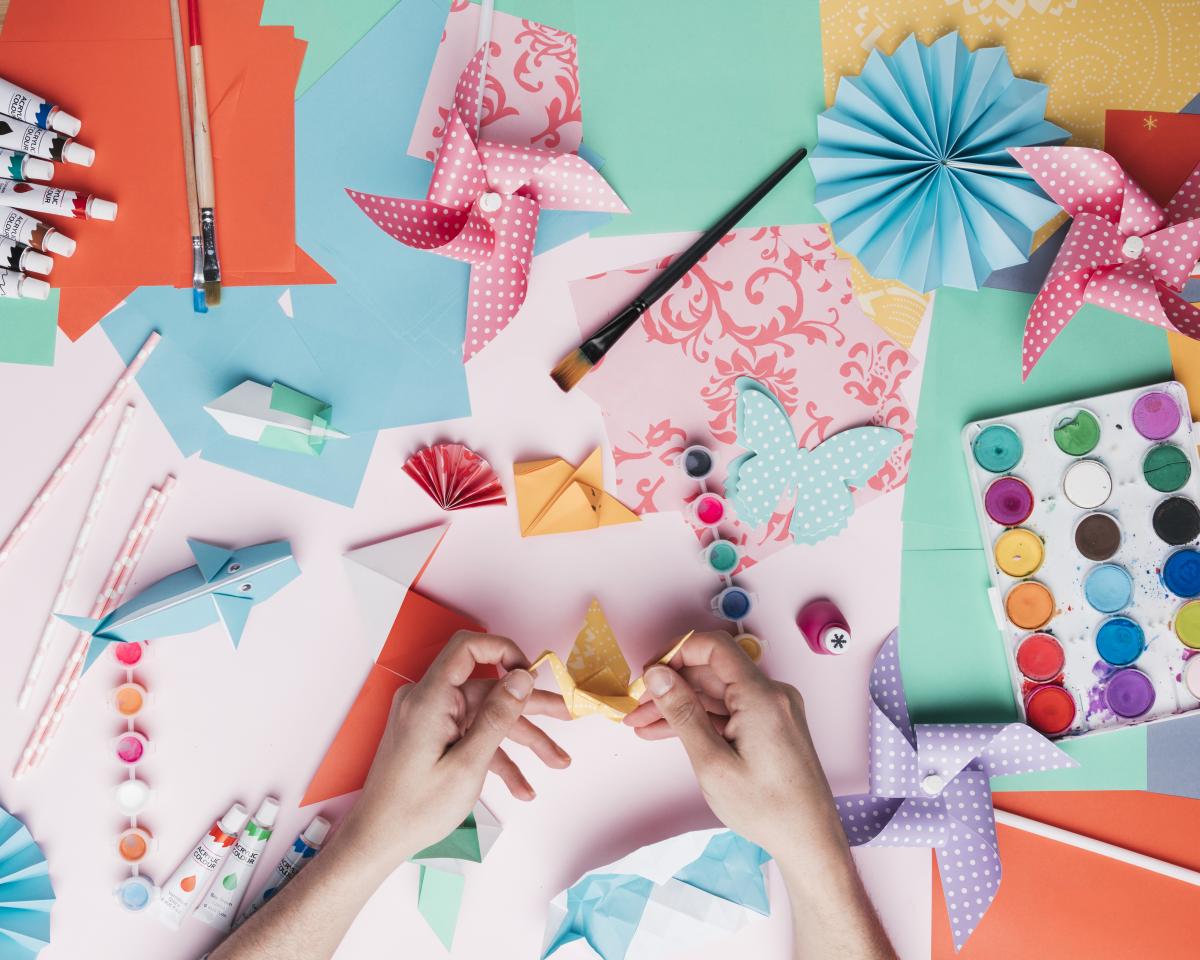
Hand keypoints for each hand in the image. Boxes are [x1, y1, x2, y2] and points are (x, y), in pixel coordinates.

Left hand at [339, 631, 570, 871]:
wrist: (378, 839)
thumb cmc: (415, 808)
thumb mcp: (468, 764)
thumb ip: (497, 716)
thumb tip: (521, 677)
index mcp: (431, 698)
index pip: (469, 647)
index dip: (504, 651)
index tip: (532, 672)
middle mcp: (429, 700)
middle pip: (489, 689)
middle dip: (530, 706)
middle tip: (566, 713)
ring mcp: (431, 719)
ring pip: (486, 716)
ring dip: (522, 739)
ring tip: (557, 760)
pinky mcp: (433, 736)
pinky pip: (471, 735)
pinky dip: (496, 756)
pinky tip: (522, 785)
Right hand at [623, 631, 846, 869]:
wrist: (809, 840)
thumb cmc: (765, 808)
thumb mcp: (712, 762)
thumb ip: (682, 712)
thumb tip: (657, 674)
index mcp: (761, 695)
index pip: (713, 647)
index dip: (676, 653)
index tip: (648, 675)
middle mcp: (772, 694)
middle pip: (711, 672)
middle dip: (670, 686)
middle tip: (636, 709)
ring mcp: (773, 709)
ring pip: (716, 693)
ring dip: (680, 706)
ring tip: (642, 725)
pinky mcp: (771, 725)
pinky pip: (729, 710)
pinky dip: (700, 719)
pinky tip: (667, 732)